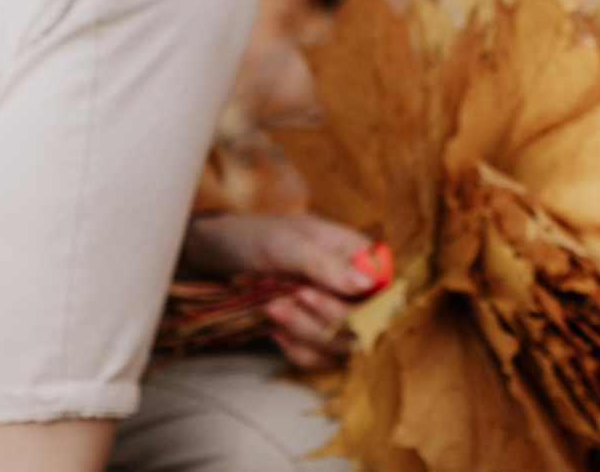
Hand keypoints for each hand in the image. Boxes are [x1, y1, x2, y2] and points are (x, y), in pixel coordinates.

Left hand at [179, 213, 389, 372]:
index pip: (383, 290)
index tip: (309, 293)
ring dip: (306, 333)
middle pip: (365, 323)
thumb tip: (369, 283)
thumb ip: (326, 264)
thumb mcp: (286, 244)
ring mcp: (335, 314)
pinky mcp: (315, 337)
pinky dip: (297, 350)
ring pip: (342, 346)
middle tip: (288, 297)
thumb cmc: (253, 238)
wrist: (216, 260)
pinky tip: (275, 331)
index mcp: (358, 254)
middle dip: (324, 317)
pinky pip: (320, 360)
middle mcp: (354, 287)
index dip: (358, 302)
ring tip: (271, 308)